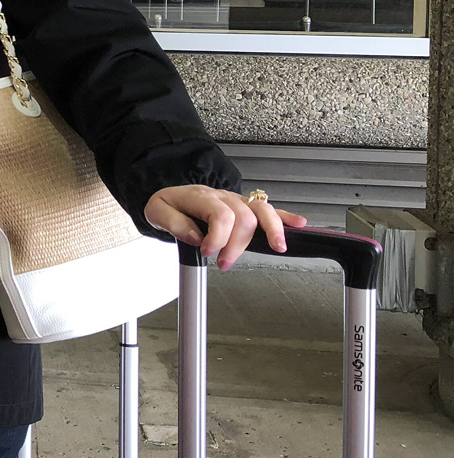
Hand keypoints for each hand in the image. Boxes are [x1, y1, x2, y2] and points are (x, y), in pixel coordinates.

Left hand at [143, 184, 307, 270]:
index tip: (208, 252)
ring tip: (278, 248)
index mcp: (202, 197)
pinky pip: (268, 208)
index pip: (221, 215)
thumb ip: (174, 224)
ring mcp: (236, 200)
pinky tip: (299, 224)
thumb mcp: (157, 212)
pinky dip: (285, 217)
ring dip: (272, 230)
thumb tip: (195, 237)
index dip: (218, 237)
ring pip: (262, 210)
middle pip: (244, 217)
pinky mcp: (245, 206)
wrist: (172, 195)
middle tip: (225, 263)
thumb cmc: (168, 204)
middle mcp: (223, 197)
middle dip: (238, 244)